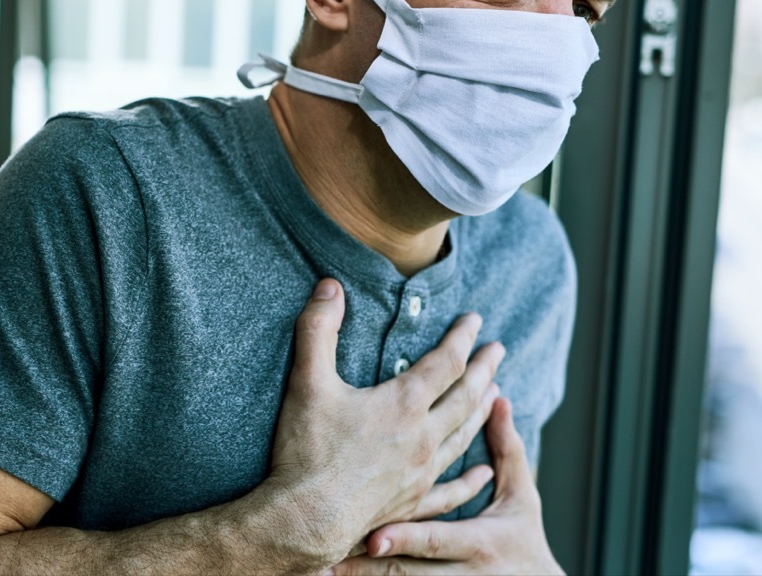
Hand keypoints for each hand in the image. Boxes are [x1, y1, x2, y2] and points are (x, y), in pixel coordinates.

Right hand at [264, 279, 504, 564]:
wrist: (307, 519)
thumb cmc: (307, 451)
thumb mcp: (307, 381)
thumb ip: (318, 330)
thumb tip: (330, 287)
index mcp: (402, 404)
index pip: (445, 362)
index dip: (461, 338)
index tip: (475, 320)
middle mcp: (422, 437)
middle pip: (465, 397)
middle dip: (484, 370)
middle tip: (499, 351)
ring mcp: (421, 473)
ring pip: (463, 437)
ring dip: (481, 412)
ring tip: (495, 395)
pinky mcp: (413, 504)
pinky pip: (452, 489)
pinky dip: (471, 479)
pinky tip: (484, 474)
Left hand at [329, 398, 562, 574]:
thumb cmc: (522, 538)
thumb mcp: (520, 497)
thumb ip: (507, 448)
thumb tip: (497, 396)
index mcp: (477, 543)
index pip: (435, 539)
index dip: (404, 538)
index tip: (371, 537)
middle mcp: (455, 573)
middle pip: (404, 572)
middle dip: (366, 569)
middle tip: (327, 559)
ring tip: (321, 569)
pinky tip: (330, 572)